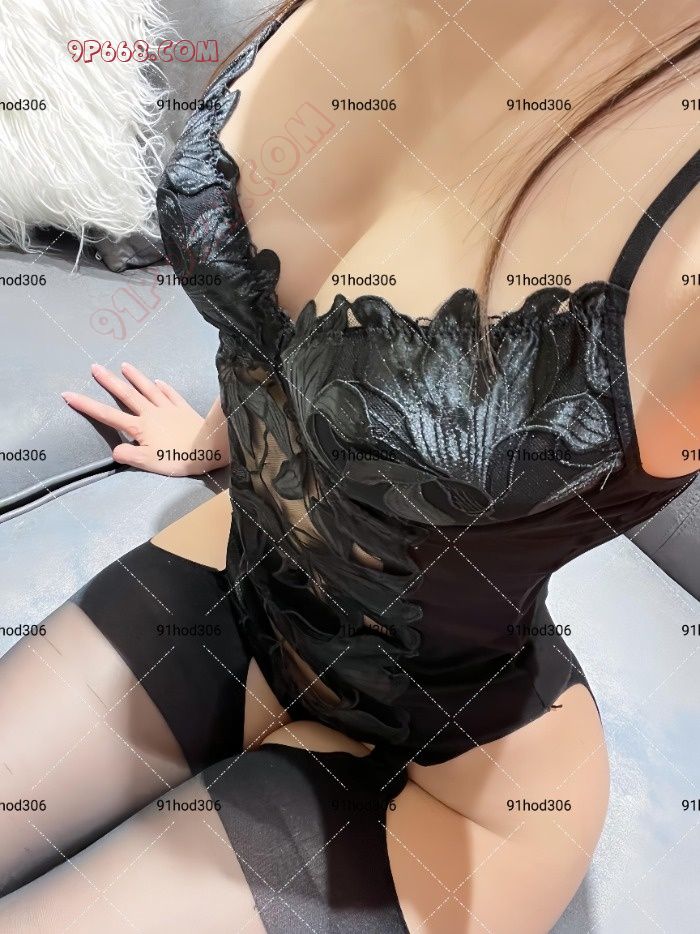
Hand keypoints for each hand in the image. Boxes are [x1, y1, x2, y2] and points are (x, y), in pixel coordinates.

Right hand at [62, 363, 226, 476]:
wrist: (210, 448)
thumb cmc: (178, 458)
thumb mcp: (148, 463)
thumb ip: (129, 456)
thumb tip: (115, 450)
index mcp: (140, 427)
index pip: (108, 415)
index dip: (87, 405)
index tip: (69, 394)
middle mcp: (151, 413)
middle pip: (126, 395)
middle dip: (108, 381)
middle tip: (94, 367)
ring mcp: (169, 408)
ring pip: (149, 389)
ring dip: (135, 377)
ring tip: (124, 365)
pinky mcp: (184, 409)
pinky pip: (171, 395)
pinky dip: (164, 387)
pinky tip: (160, 381)